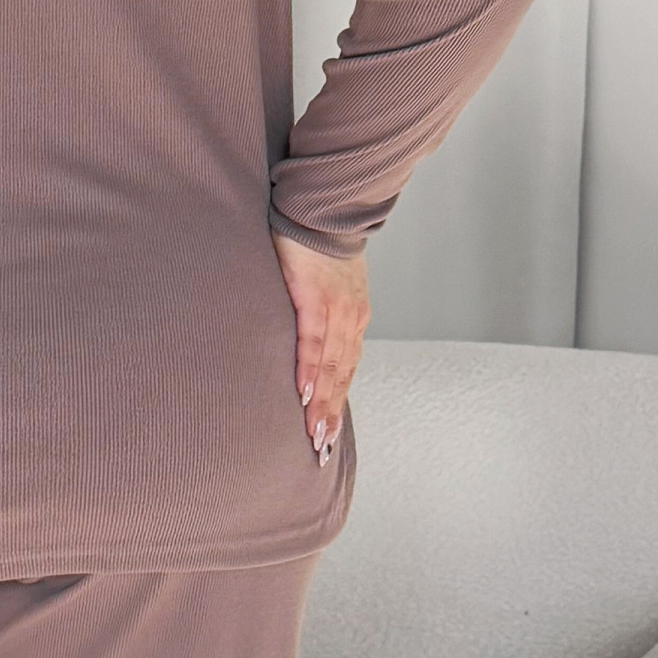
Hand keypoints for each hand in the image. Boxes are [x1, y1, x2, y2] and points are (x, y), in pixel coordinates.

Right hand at [271, 234, 368, 464]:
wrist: (322, 207)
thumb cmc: (317, 247)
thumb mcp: (323, 287)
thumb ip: (317, 316)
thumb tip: (305, 346)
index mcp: (352, 320)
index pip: (345, 371)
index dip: (336, 405)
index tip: (326, 436)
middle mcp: (350, 319)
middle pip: (342, 377)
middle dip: (330, 416)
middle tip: (320, 450)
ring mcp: (336, 310)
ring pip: (331, 366)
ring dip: (322, 403)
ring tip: (313, 434)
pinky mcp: (316, 297)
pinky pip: (314, 340)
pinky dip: (311, 369)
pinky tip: (305, 393)